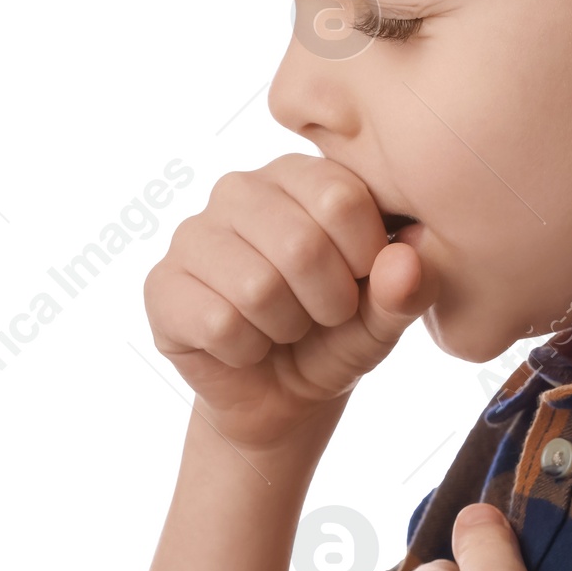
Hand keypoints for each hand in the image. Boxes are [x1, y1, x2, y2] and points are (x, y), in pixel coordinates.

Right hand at [144, 153, 434, 449]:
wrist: (281, 395)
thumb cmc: (338, 335)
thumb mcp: (386, 317)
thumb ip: (409, 288)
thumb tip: (409, 258)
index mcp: (302, 175)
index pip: (343, 198)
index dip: (364, 259)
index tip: (360, 282)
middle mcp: (241, 189)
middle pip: (300, 244)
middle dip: (328, 302)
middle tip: (323, 316)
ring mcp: (193, 233)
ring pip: (257, 288)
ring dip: (286, 329)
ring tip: (284, 327)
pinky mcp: (162, 285)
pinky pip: (218, 323)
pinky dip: (247, 351)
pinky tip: (245, 344)